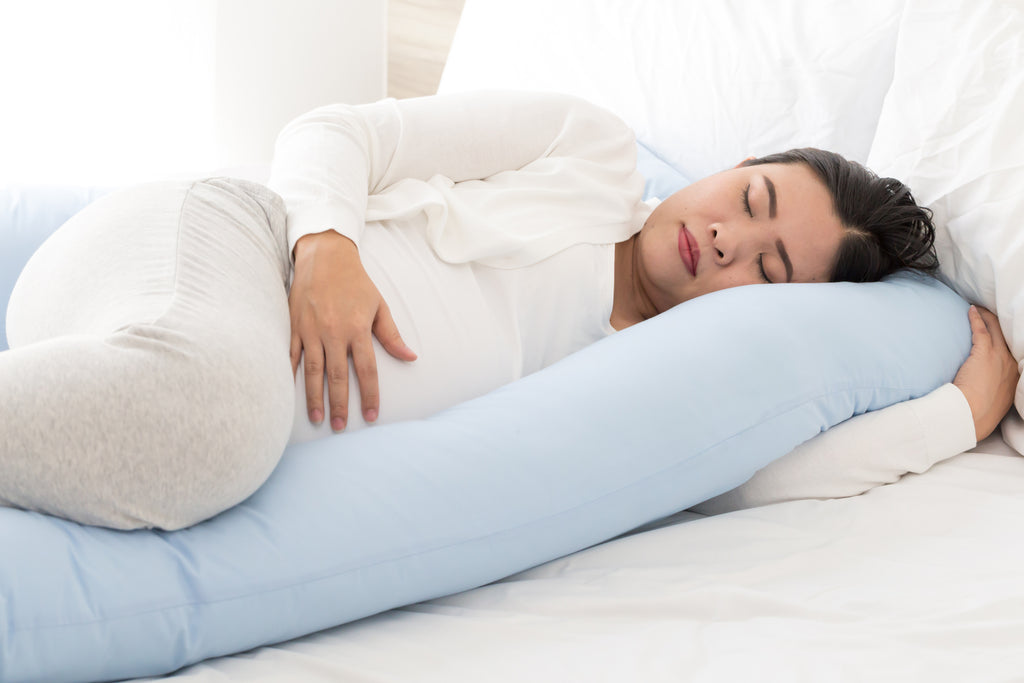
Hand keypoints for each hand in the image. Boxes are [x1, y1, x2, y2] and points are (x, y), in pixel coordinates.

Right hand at [289, 231, 416, 430]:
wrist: (324, 256)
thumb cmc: (355, 282)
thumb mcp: (379, 305)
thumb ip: (391, 335)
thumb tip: (410, 357)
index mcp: (358, 328)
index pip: (366, 370)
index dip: (370, 395)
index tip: (371, 416)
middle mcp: (334, 332)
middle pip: (338, 376)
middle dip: (340, 404)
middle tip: (340, 427)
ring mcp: (311, 330)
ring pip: (312, 370)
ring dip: (314, 397)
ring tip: (318, 418)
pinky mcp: (294, 326)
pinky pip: (291, 355)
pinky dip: (291, 374)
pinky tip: (290, 393)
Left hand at [953, 306, 1019, 441]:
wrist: (972, 413)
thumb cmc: (980, 411)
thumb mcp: (996, 400)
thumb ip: (995, 388)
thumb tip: (984, 387)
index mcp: (1017, 375)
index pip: (1014, 350)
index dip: (1008, 339)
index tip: (1002, 333)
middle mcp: (1013, 363)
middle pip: (1008, 336)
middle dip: (1001, 323)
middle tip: (991, 313)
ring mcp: (1000, 357)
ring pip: (996, 329)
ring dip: (988, 316)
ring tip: (980, 309)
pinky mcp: (984, 353)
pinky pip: (981, 330)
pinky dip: (976, 318)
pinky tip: (971, 310)